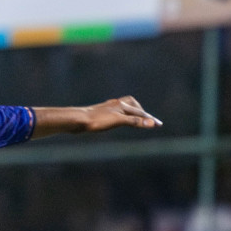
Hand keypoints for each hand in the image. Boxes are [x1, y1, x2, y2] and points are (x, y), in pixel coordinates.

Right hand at [31, 98, 161, 138]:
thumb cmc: (77, 120)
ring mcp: (117, 110)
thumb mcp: (85, 120)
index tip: (143, 116)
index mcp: (109, 104)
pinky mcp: (118, 118)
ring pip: (137, 112)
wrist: (75, 118)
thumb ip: (88, 120)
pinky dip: (143, 122)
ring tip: (155, 124)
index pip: (126, 105)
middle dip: (145, 114)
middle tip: (154, 121)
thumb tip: (77, 124)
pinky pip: (134, 120)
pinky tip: (152, 126)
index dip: (136, 110)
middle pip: (135, 107)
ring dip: (147, 117)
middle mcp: (115, 104)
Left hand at [79, 96, 160, 132]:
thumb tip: (151, 123)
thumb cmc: (97, 120)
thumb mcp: (118, 121)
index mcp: (122, 105)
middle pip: (134, 108)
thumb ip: (135, 121)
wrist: (78, 119)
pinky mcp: (101, 112)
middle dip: (144, 114)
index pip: (140, 113)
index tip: (159, 125)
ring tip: (137, 115)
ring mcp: (108, 107)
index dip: (150, 119)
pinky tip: (118, 117)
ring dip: (133, 109)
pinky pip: (116, 110)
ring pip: (125, 106)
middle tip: (151, 121)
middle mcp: (116, 104)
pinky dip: (122, 112)